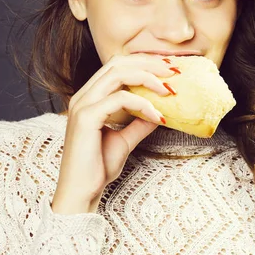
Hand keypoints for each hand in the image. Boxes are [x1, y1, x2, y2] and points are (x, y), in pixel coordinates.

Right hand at [52, 53, 177, 208]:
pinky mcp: (86, 117)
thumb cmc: (98, 168)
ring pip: (118, 73)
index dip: (143, 62)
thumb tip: (162, 112)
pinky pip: (119, 98)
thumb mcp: (125, 140)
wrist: (81, 193)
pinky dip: (143, 104)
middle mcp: (83, 96)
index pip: (116, 65)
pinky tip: (158, 116)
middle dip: (148, 62)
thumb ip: (139, 123)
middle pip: (118, 62)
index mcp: (89, 97)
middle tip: (174, 71)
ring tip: (169, 89)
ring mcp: (83, 104)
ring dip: (148, 77)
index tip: (168, 68)